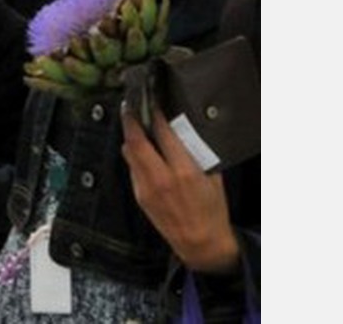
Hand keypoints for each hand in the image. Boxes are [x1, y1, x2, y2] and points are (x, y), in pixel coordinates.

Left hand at [121, 110, 240, 272]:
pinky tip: (139, 148)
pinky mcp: (139, 196)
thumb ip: (197, 154)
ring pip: (129, 154)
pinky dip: (134, 155)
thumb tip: (184, 131)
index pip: (162, 134)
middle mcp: (161, 178)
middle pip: (136, 141)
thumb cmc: (212, 208)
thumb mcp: (213, 177)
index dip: (155, 114)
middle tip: (129, 104)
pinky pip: (132, 168)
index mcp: (184, 171)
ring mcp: (146, 188)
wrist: (200, 242)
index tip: (152, 100)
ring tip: (132, 122)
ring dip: (129, 136)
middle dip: (130, 120)